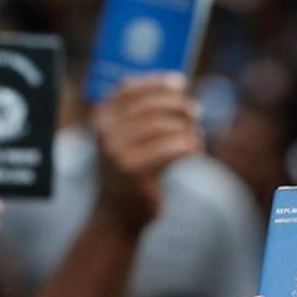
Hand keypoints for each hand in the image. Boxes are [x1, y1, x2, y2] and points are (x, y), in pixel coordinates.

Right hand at [92, 73, 201, 228]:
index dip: (157, 81)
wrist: (116, 215)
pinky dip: (191, 146)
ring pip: (165, 126)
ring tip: (196, 137)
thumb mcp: (125, 138)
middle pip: (152, 106)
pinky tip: (196, 150)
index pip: (129, 89)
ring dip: (188, 129)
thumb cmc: (129, 171)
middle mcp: (106, 133)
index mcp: (100, 119)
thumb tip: (178, 83)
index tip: (180, 81)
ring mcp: (118, 152)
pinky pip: (174, 148)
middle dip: (179, 105)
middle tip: (196, 111)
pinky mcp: (136, 171)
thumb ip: (142, 113)